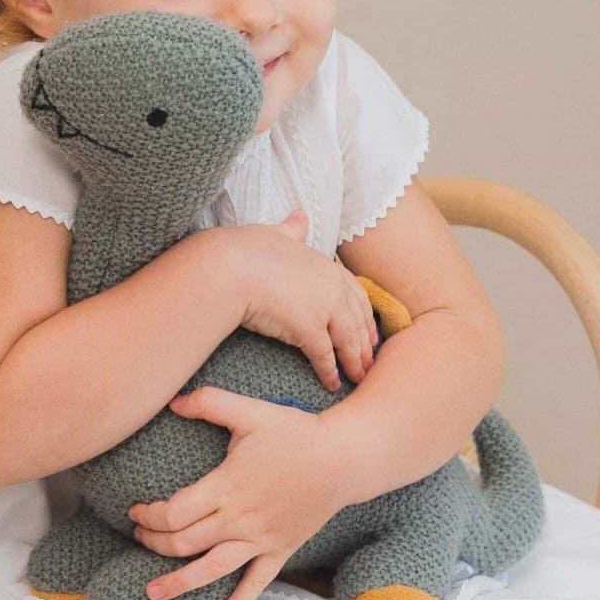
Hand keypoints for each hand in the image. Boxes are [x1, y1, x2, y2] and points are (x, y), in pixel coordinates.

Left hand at [126, 385, 349, 599]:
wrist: (344, 459)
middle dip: (154, 544)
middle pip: (184, 544)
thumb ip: (210, 403)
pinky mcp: (280, 550)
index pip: (173, 513)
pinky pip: (257, 583)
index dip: (147, 517)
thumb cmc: (296, 433)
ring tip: (153, 594)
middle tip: (138, 539)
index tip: (135, 512)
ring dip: (179, 583)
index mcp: (226, 487)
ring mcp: (261, 539)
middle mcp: (240, 519)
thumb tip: (172, 400)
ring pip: (212, 569)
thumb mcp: (251, 410)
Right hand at [221, 211, 379, 393]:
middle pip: (358, 320)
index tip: (368, 329)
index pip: (354, 292)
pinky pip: (325, 356)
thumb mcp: (274, 234)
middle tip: (370, 361)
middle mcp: (331, 287)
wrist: (229, 266)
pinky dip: (330, 372)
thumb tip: (300, 215)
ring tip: (358, 378)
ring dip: (354, 362)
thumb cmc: (245, 249)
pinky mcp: (309, 329)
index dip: (363, 314)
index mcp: (325, 265)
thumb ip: (291, 229)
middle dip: (365, 342)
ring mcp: (323, 308)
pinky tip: (332, 384)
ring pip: (347, 341)